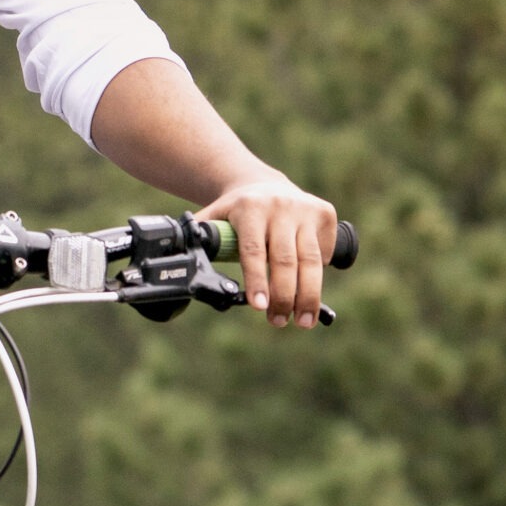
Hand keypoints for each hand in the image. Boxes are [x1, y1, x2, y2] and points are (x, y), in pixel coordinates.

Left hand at [198, 178, 337, 328]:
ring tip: (303, 322)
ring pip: (311, 260)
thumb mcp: (215, 217)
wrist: (263, 183)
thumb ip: (200, 238)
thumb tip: (180, 262)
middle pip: (285, 261)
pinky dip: (320, 274)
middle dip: (284, 297)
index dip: (257, 280)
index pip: (254, 251)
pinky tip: (310, 288)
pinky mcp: (324, 213)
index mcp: (249, 208)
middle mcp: (280, 206)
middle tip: (279, 322)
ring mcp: (305, 209)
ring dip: (308, 295)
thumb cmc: (236, 212)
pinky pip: (325, 252)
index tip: (259, 306)